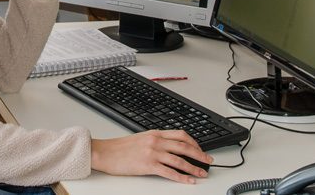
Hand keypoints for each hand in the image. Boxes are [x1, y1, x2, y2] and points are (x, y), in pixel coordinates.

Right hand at [91, 130, 212, 182]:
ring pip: (180, 160)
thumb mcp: (141, 139)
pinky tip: (189, 180)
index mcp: (155, 133)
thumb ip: (156, 141)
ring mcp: (153, 153)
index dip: (194, 142)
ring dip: (194, 167)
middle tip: (209, 161)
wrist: (105, 152)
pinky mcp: (148, 165)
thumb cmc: (120, 148)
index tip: (200, 149)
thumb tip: (170, 148)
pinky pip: (169, 172)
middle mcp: (156, 141)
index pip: (180, 135)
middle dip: (200, 154)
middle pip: (184, 146)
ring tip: (202, 173)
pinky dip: (182, 177)